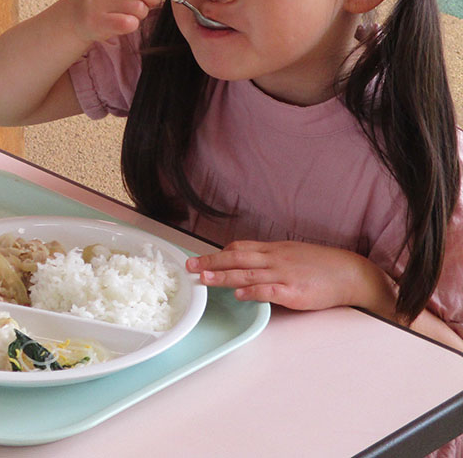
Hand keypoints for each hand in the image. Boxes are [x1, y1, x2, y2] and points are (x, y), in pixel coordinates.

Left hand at [185, 240, 392, 312]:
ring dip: (223, 276)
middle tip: (190, 265)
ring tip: (203, 279)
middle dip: (211, 262)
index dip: (219, 253)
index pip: (240, 247)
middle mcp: (275, 259)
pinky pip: (269, 290)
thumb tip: (250, 264)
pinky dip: (253, 291)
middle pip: (237, 258)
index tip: (201, 258)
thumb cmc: (324, 266)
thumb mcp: (293, 254)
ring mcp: (284, 274)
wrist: (352, 274)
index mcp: (274, 250)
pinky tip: (239, 294)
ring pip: (248, 273)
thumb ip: (271, 258)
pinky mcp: (294, 291)